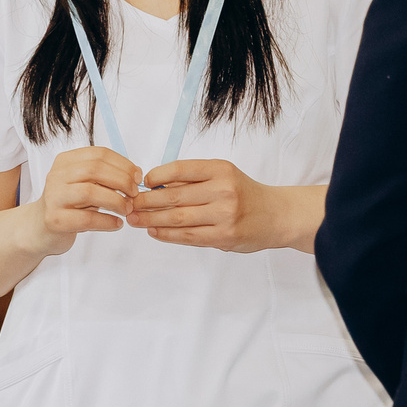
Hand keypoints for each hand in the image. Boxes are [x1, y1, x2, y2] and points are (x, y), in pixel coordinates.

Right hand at [28, 147, 137, 253]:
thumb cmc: (67, 205)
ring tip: (127, 209)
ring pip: (90, 192)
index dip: (122, 164)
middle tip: (134, 193)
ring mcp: (54, 197)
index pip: (98, 154)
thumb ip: (103, 176)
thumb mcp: (83, 184)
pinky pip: (86, 219)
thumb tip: (134, 174)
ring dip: (115, 201)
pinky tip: (117, 223)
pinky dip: (106, 221)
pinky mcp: (54, 219)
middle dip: (121, 180)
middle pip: (95, 170)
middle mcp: (57, 176)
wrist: (38, 228)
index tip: (137, 176)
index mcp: (65, 161)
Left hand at [126, 159, 310, 252]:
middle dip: (147, 201)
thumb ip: (194, 180)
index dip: (158, 175)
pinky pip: (188, 236)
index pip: (182, 169)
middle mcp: (223, 190)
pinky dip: (167, 234)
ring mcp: (224, 215)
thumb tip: (156, 185)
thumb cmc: (244, 194)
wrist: (276, 215)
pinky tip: (154, 231)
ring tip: (135, 220)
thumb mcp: (224, 176)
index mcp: (221, 169)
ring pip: (178, 218)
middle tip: (130, 204)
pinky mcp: (223, 237)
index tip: (143, 182)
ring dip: (152, 220)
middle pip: (175, 196)